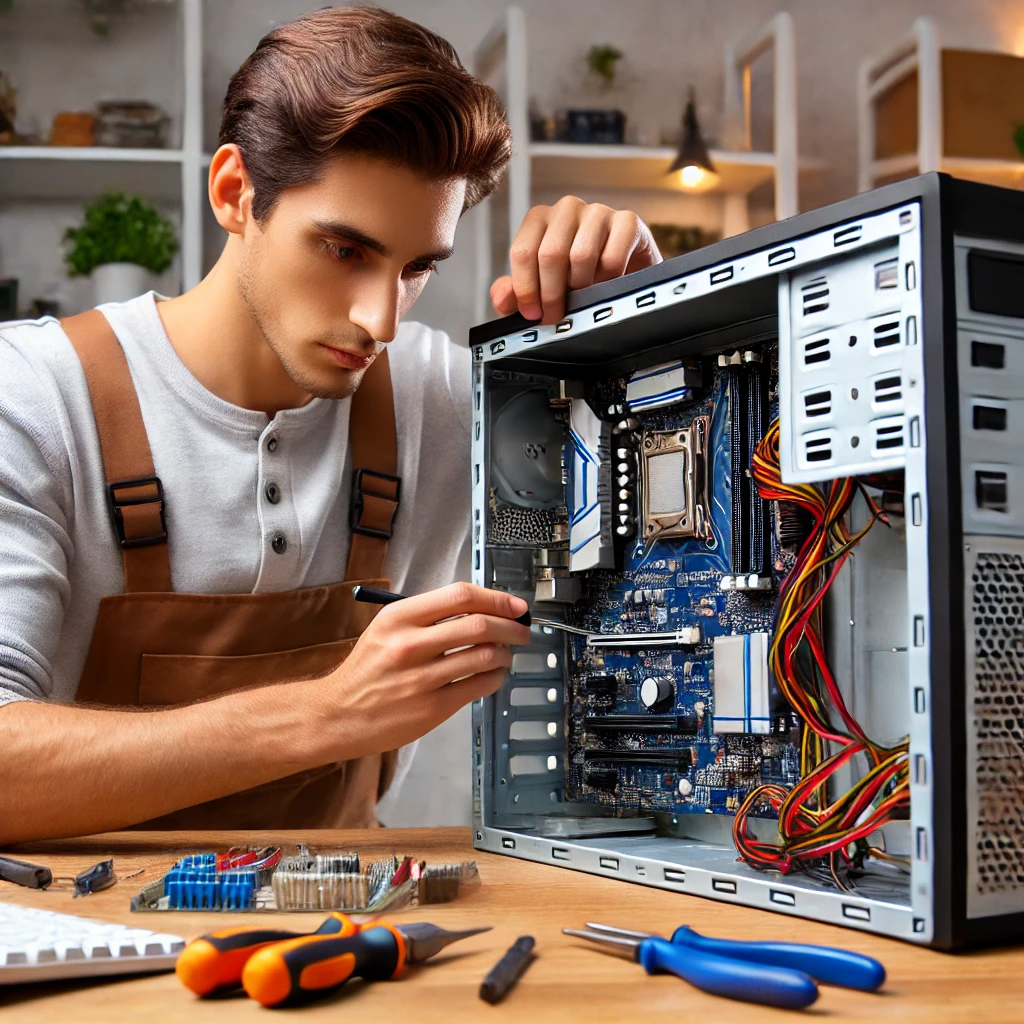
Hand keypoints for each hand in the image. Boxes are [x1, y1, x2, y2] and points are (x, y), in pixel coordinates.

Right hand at [321, 582, 530, 756]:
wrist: (338, 714)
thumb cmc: (368, 670)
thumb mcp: (387, 628)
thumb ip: (429, 615)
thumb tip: (484, 607)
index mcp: (399, 617)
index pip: (460, 596)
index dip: (496, 598)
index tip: (514, 605)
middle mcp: (410, 644)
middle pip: (480, 625)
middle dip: (512, 626)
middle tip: (521, 630)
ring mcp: (422, 678)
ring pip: (485, 656)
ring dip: (505, 653)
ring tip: (504, 654)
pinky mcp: (432, 708)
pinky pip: (480, 686)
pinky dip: (496, 677)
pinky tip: (492, 674)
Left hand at [490, 196, 661, 325]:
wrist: (627, 271)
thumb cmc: (578, 277)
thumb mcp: (542, 287)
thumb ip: (515, 294)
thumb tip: (501, 299)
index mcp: (539, 219)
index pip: (522, 251)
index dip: (525, 288)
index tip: (532, 314)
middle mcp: (566, 208)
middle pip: (550, 254)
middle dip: (551, 294)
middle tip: (556, 317)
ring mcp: (598, 212)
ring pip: (581, 256)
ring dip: (580, 288)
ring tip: (582, 299)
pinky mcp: (628, 221)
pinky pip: (612, 258)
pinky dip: (607, 280)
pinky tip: (606, 285)